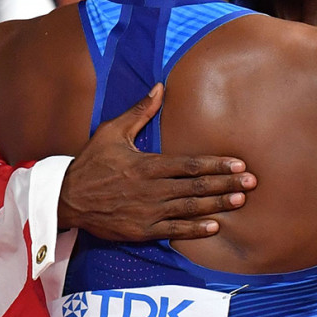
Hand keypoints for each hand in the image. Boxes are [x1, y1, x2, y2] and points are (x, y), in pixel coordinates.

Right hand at [57, 84, 256, 240]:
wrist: (66, 199)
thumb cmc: (91, 163)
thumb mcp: (112, 132)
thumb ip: (139, 111)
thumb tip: (159, 86)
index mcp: (147, 165)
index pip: (190, 164)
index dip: (216, 164)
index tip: (239, 163)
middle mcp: (151, 189)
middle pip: (196, 186)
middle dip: (226, 184)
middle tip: (251, 183)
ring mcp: (147, 211)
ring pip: (189, 208)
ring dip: (217, 205)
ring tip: (240, 200)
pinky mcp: (141, 230)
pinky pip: (173, 230)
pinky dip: (194, 229)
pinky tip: (214, 226)